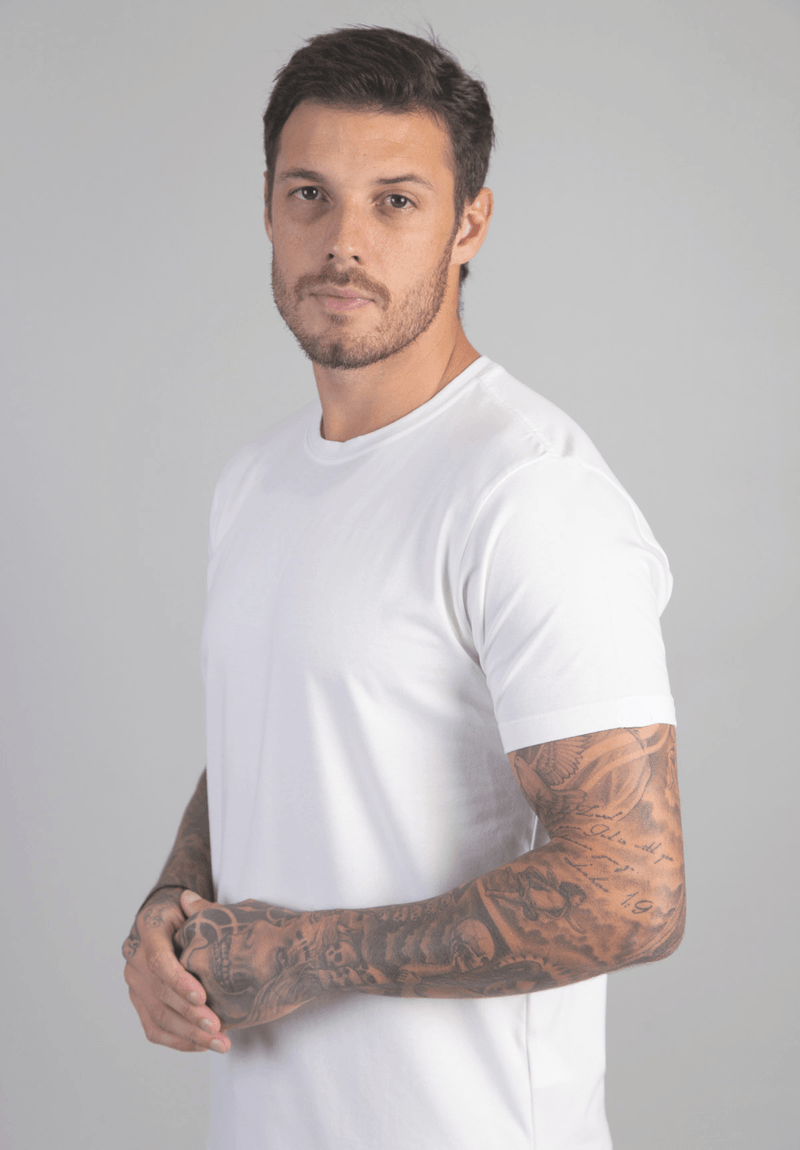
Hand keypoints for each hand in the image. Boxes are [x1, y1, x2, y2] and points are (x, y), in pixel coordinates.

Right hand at [122, 888, 230, 1053]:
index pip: (158, 960)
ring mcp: (135, 982)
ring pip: (158, 1016)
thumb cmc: (187, 911)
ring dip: (189, 1034)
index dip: (179, 980)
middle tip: (217, 1028)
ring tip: (219, 1043)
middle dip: (190, 1014)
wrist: (170, 918)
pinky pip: (154, 1028)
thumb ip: (197, 907)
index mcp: (148, 928)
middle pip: (160, 993)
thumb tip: (189, 899)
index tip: (203, 996)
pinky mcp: (140, 1001)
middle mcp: (135, 957)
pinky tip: (201, 1045)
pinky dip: (178, 1040)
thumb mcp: (193, 904)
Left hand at [175, 891, 320, 1028]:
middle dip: (200, 977)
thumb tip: (184, 898)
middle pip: (183, 975)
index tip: (219, 951)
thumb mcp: (234, 911)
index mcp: (192, 934)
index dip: (199, 951)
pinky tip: (240, 1006)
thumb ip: (203, 910)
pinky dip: (220, 1018)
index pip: (179, 948)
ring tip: (238, 989)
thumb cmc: (271, 927)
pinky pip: (210, 1022)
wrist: (299, 953)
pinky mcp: (220, 1016)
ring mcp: (204, 991)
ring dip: (208, 1000)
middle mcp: (191, 962)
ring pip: (196, 1001)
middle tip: (232, 970)